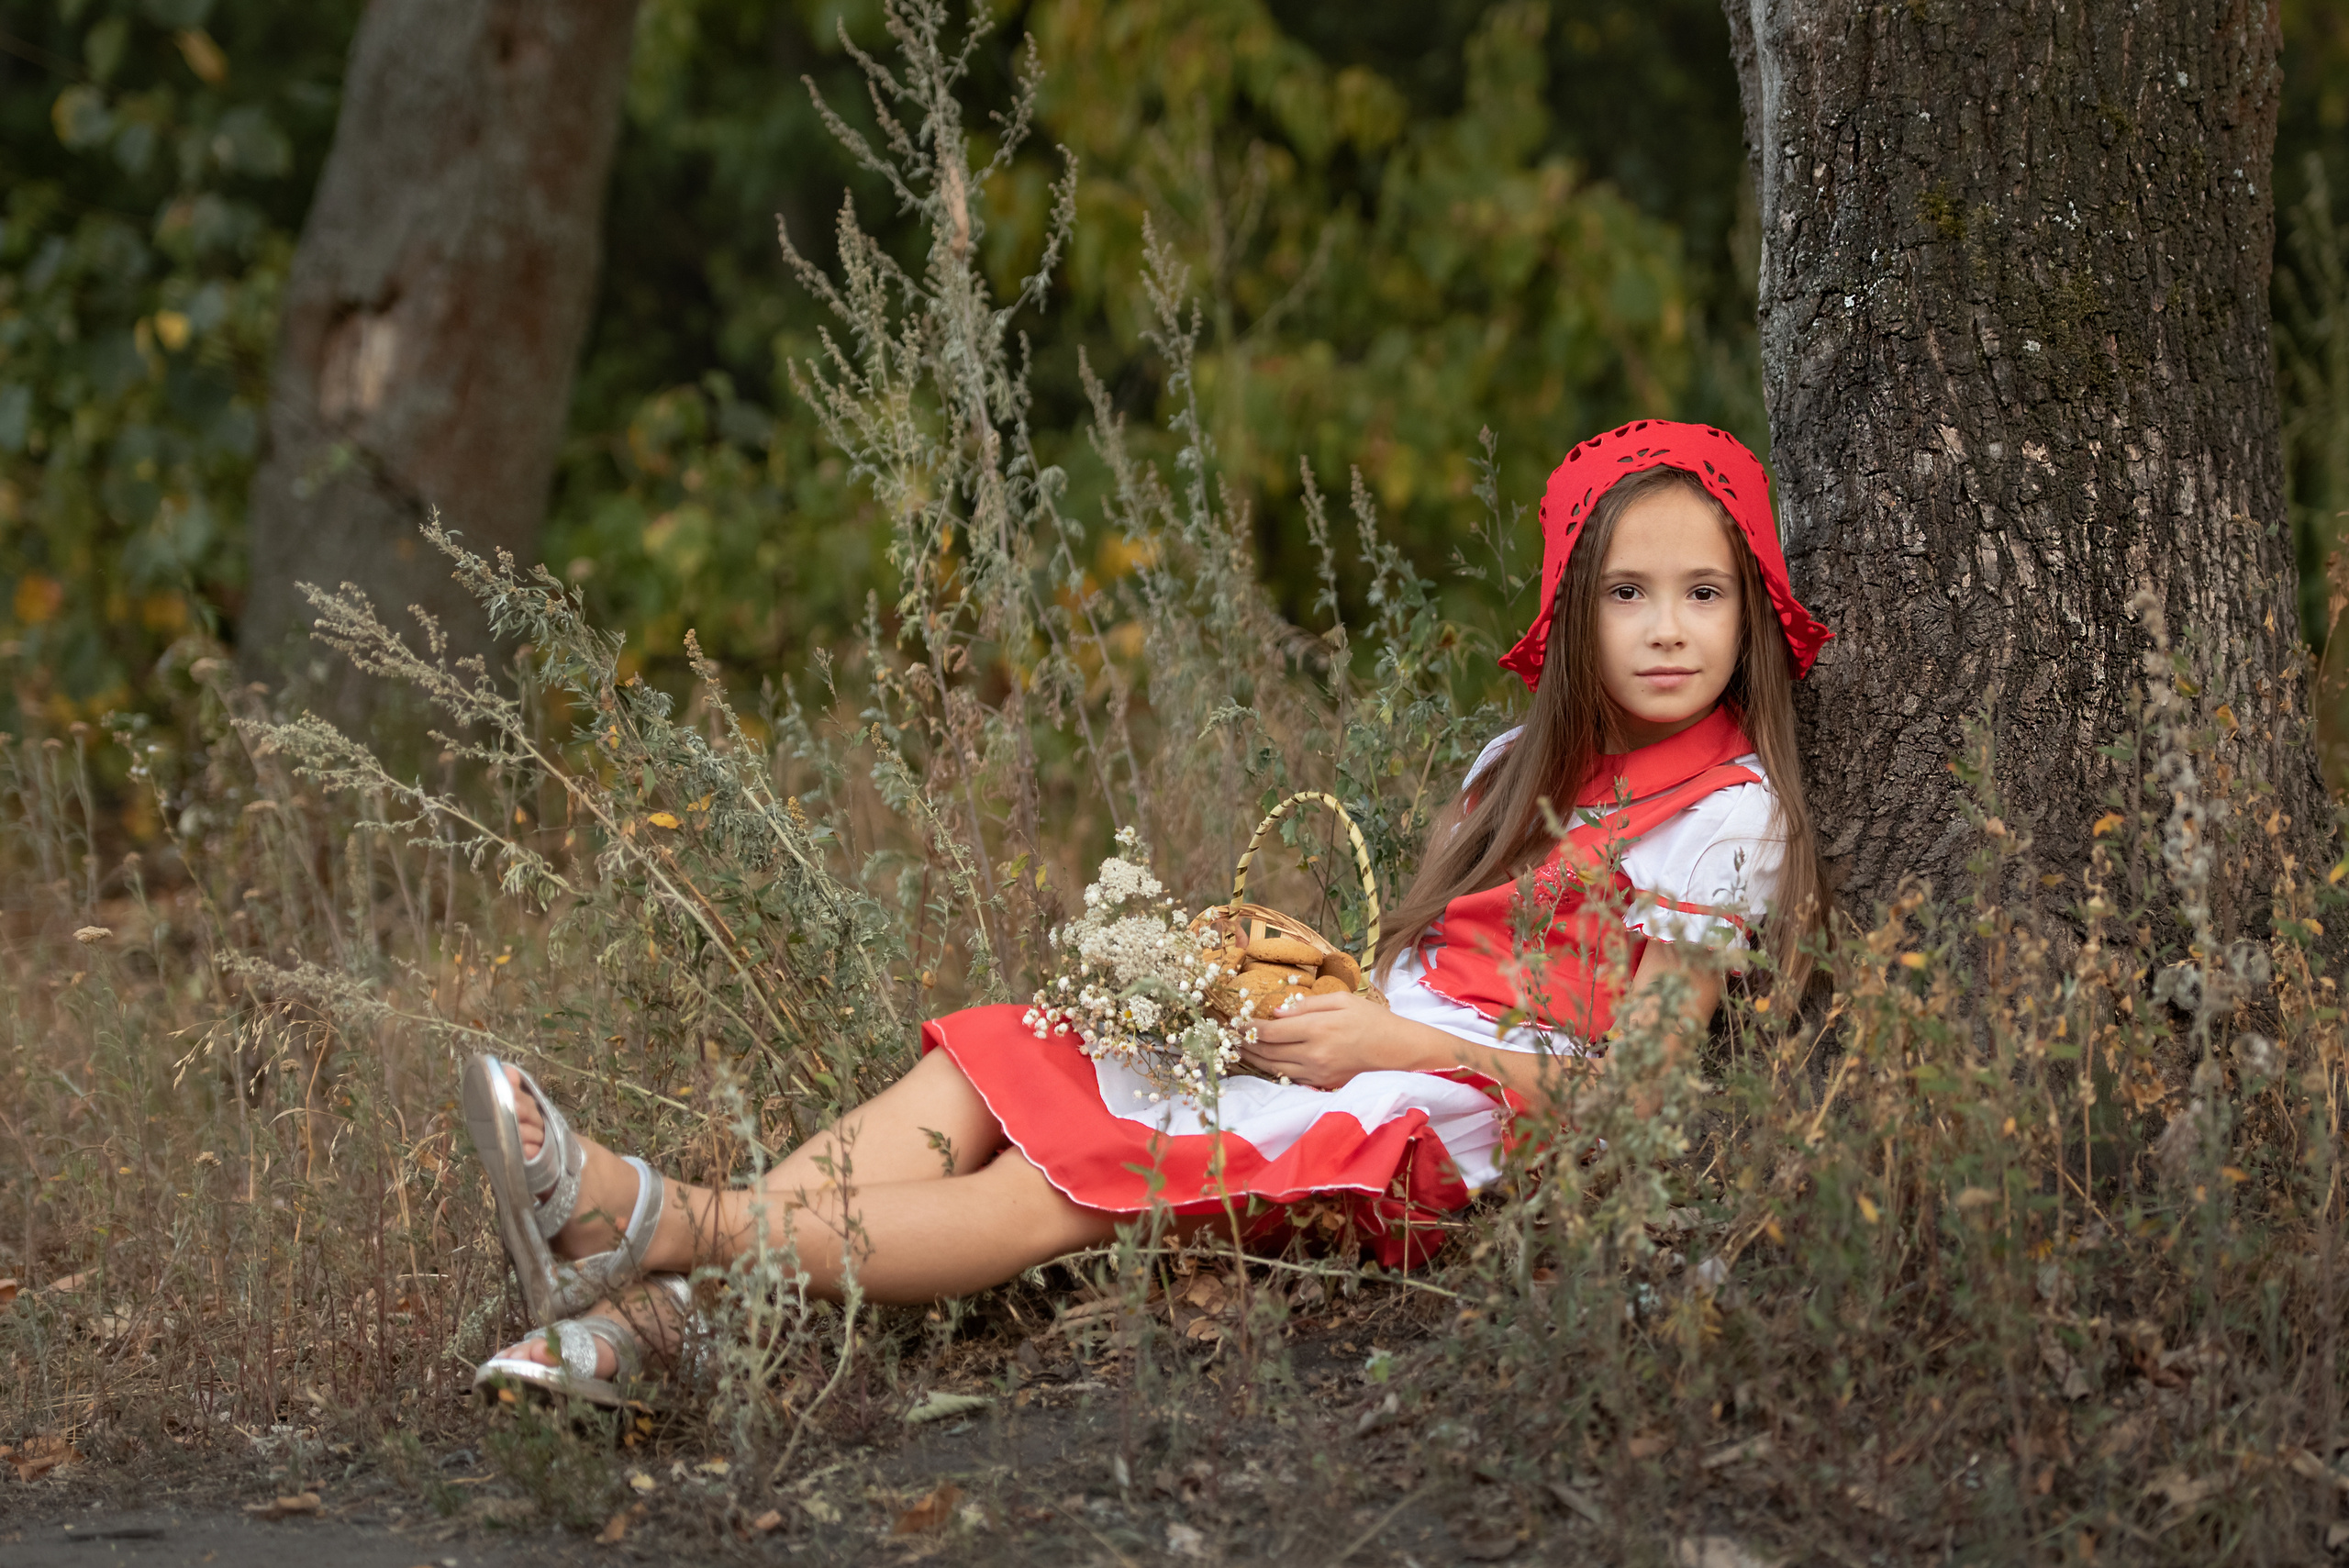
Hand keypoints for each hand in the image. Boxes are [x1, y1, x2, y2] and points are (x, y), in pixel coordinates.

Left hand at [1242, 990, 1419, 1090]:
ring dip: (1253, 1059)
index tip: (1234, 1022)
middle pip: (1267, 1052)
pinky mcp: (1322, 1083)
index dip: (1248, 1028)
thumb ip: (1307, 1005)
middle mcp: (1314, 1054)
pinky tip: (1263, 1061)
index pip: (1270, 1032)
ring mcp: (1317, 1072)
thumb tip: (1277, 1012)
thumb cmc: (1372, 1020)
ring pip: (1274, 1068)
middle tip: (1227, 1037)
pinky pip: (1290, 1078)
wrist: (1398, 1051)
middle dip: (1244, 1044)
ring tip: (1237, 1050)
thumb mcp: (1342, 1000)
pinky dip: (1272, 1070)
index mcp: (1318, 1029)